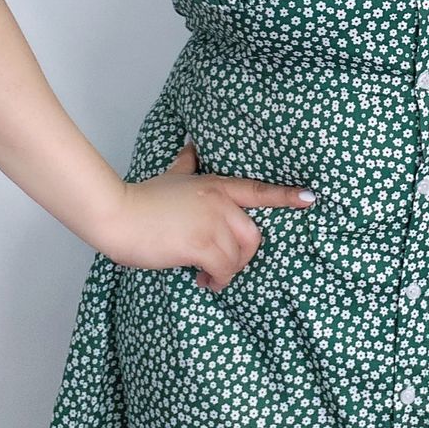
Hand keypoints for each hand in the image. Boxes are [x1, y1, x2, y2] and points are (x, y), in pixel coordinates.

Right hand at [98, 137, 315, 289]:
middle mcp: (220, 203)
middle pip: (253, 235)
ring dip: (227, 273)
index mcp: (216, 186)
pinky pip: (223, 268)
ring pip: (238, 256)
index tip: (311, 198)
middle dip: (243, 257)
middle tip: (224, 269)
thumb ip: (185, 164)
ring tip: (209, 279)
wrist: (117, 214)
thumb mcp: (169, 176)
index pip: (258, 190)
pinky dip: (217, 281)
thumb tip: (192, 146)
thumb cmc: (141, 199)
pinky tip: (203, 281)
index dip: (286, 195)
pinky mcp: (200, 244)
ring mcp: (212, 223)